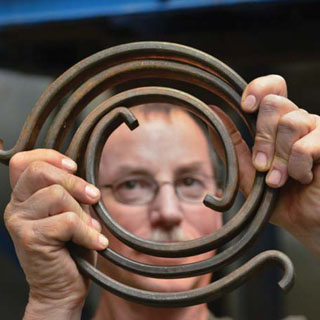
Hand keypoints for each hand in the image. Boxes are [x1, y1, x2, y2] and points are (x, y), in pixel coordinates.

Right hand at [4, 149, 108, 319]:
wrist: (62, 288)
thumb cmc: (70, 249)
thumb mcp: (73, 212)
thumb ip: (71, 193)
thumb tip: (81, 175)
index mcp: (25, 197)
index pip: (24, 161)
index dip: (50, 157)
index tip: (73, 168)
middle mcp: (16, 206)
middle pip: (40, 171)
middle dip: (74, 182)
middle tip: (92, 197)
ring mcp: (19, 221)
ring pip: (57, 195)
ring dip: (82, 214)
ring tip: (88, 231)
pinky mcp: (29, 238)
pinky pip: (68, 222)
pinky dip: (88, 233)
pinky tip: (95, 243)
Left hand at [216, 74, 319, 256]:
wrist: (304, 222)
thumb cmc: (277, 197)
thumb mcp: (245, 170)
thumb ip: (231, 142)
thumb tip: (213, 111)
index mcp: (278, 125)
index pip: (272, 87)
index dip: (258, 89)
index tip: (246, 107)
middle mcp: (299, 121)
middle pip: (274, 103)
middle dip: (262, 138)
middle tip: (262, 166)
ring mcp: (318, 131)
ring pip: (291, 122)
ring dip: (279, 158)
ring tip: (278, 180)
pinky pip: (308, 143)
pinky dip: (297, 166)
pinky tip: (302, 179)